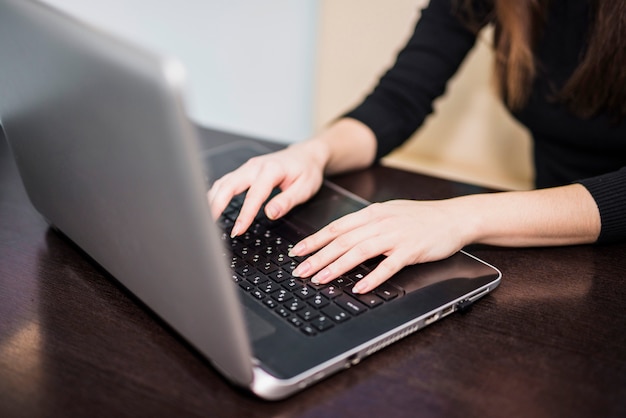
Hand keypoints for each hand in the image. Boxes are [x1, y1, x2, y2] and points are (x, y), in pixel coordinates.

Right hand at [208, 141, 328, 236]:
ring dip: (212, 200)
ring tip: (206, 219)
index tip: (238, 230)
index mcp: (271, 170)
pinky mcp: (244, 171)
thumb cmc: (307, 171)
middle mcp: (255, 166)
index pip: (254, 195)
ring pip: (223, 182)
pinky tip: (211, 207)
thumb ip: (287, 201)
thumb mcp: (305, 188)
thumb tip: (270, 213)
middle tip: (209, 225)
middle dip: (216, 205)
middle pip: (228, 185)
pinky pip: (225, 182)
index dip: (245, 214)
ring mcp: (247, 167)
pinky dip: (216, 194)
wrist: (306, 155)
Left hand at [290, 199, 471, 293]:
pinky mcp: (411, 250)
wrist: (454, 217)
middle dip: (317, 257)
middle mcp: (380, 222)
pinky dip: (372, 277)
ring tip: (320, 280)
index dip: (314, 240)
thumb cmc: (421, 218)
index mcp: (372, 213)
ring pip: (359, 252)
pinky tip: (359, 287)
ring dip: (336, 267)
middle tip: (300, 271)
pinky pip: (388, 266)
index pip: (336, 228)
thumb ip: (366, 225)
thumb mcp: (389, 214)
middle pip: (342, 241)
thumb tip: (341, 238)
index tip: (297, 253)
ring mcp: (396, 236)